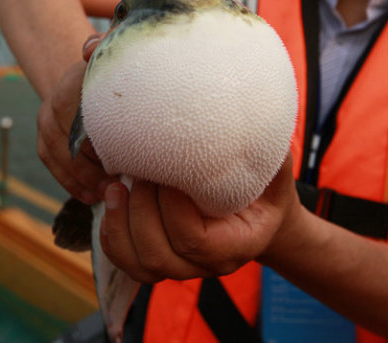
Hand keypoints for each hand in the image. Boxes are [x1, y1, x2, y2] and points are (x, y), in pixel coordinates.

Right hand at [37, 32, 114, 204]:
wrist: (86, 78)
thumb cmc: (110, 74)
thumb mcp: (112, 59)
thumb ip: (105, 49)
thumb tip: (90, 48)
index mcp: (71, 84)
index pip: (79, 114)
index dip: (98, 140)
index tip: (120, 159)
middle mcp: (53, 102)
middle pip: (67, 139)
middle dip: (91, 164)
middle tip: (117, 183)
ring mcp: (45, 121)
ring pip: (57, 154)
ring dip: (81, 177)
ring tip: (105, 194)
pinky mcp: (43, 138)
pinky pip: (51, 163)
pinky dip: (69, 182)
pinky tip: (90, 196)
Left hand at [100, 153, 296, 282]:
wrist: (259, 214)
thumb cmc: (265, 187)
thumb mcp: (275, 169)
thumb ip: (267, 152)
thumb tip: (252, 119)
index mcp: (239, 245)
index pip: (195, 241)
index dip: (173, 209)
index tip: (167, 173)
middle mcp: (209, 265)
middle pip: (160, 255)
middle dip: (141, 211)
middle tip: (138, 173)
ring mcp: (182, 267)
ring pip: (139, 265)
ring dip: (120, 225)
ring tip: (115, 188)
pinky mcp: (159, 261)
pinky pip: (126, 263)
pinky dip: (112, 235)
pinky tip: (112, 202)